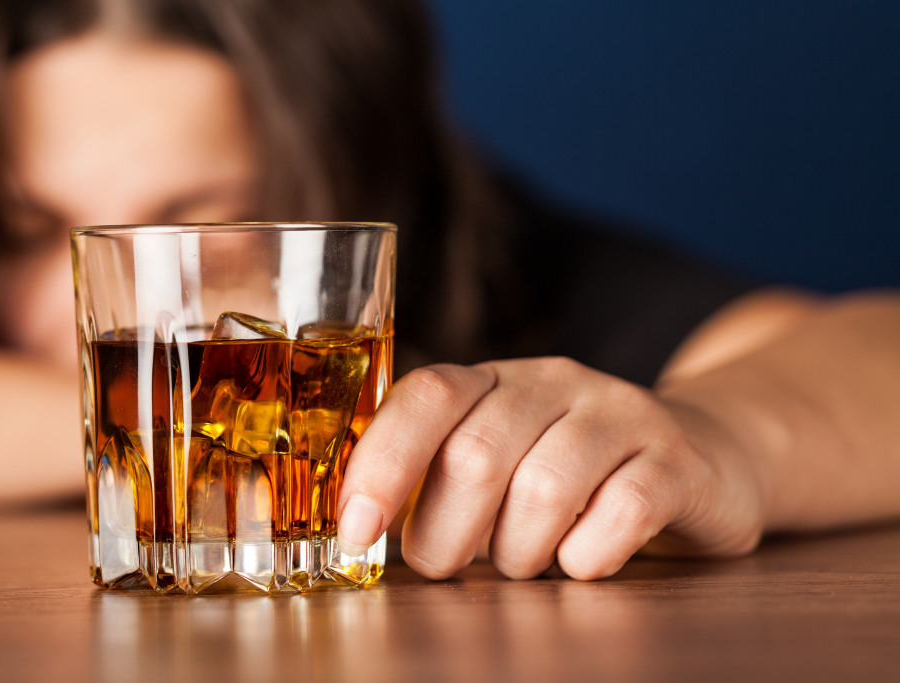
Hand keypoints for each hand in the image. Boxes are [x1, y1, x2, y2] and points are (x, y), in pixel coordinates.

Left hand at [336, 358, 765, 579]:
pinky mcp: (676, 459)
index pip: (428, 396)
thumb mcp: (497, 458)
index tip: (357, 531)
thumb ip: (433, 477)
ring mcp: (620, 414)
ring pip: (544, 489)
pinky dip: (589, 554)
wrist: (699, 455)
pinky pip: (623, 513)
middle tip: (450, 566)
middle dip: (446, 534)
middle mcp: (555, 382)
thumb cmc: (569, 473)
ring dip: (519, 552)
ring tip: (524, 562)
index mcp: (494, 380)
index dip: (382, 463)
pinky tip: (584, 558)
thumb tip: (358, 529)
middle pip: (476, 455)